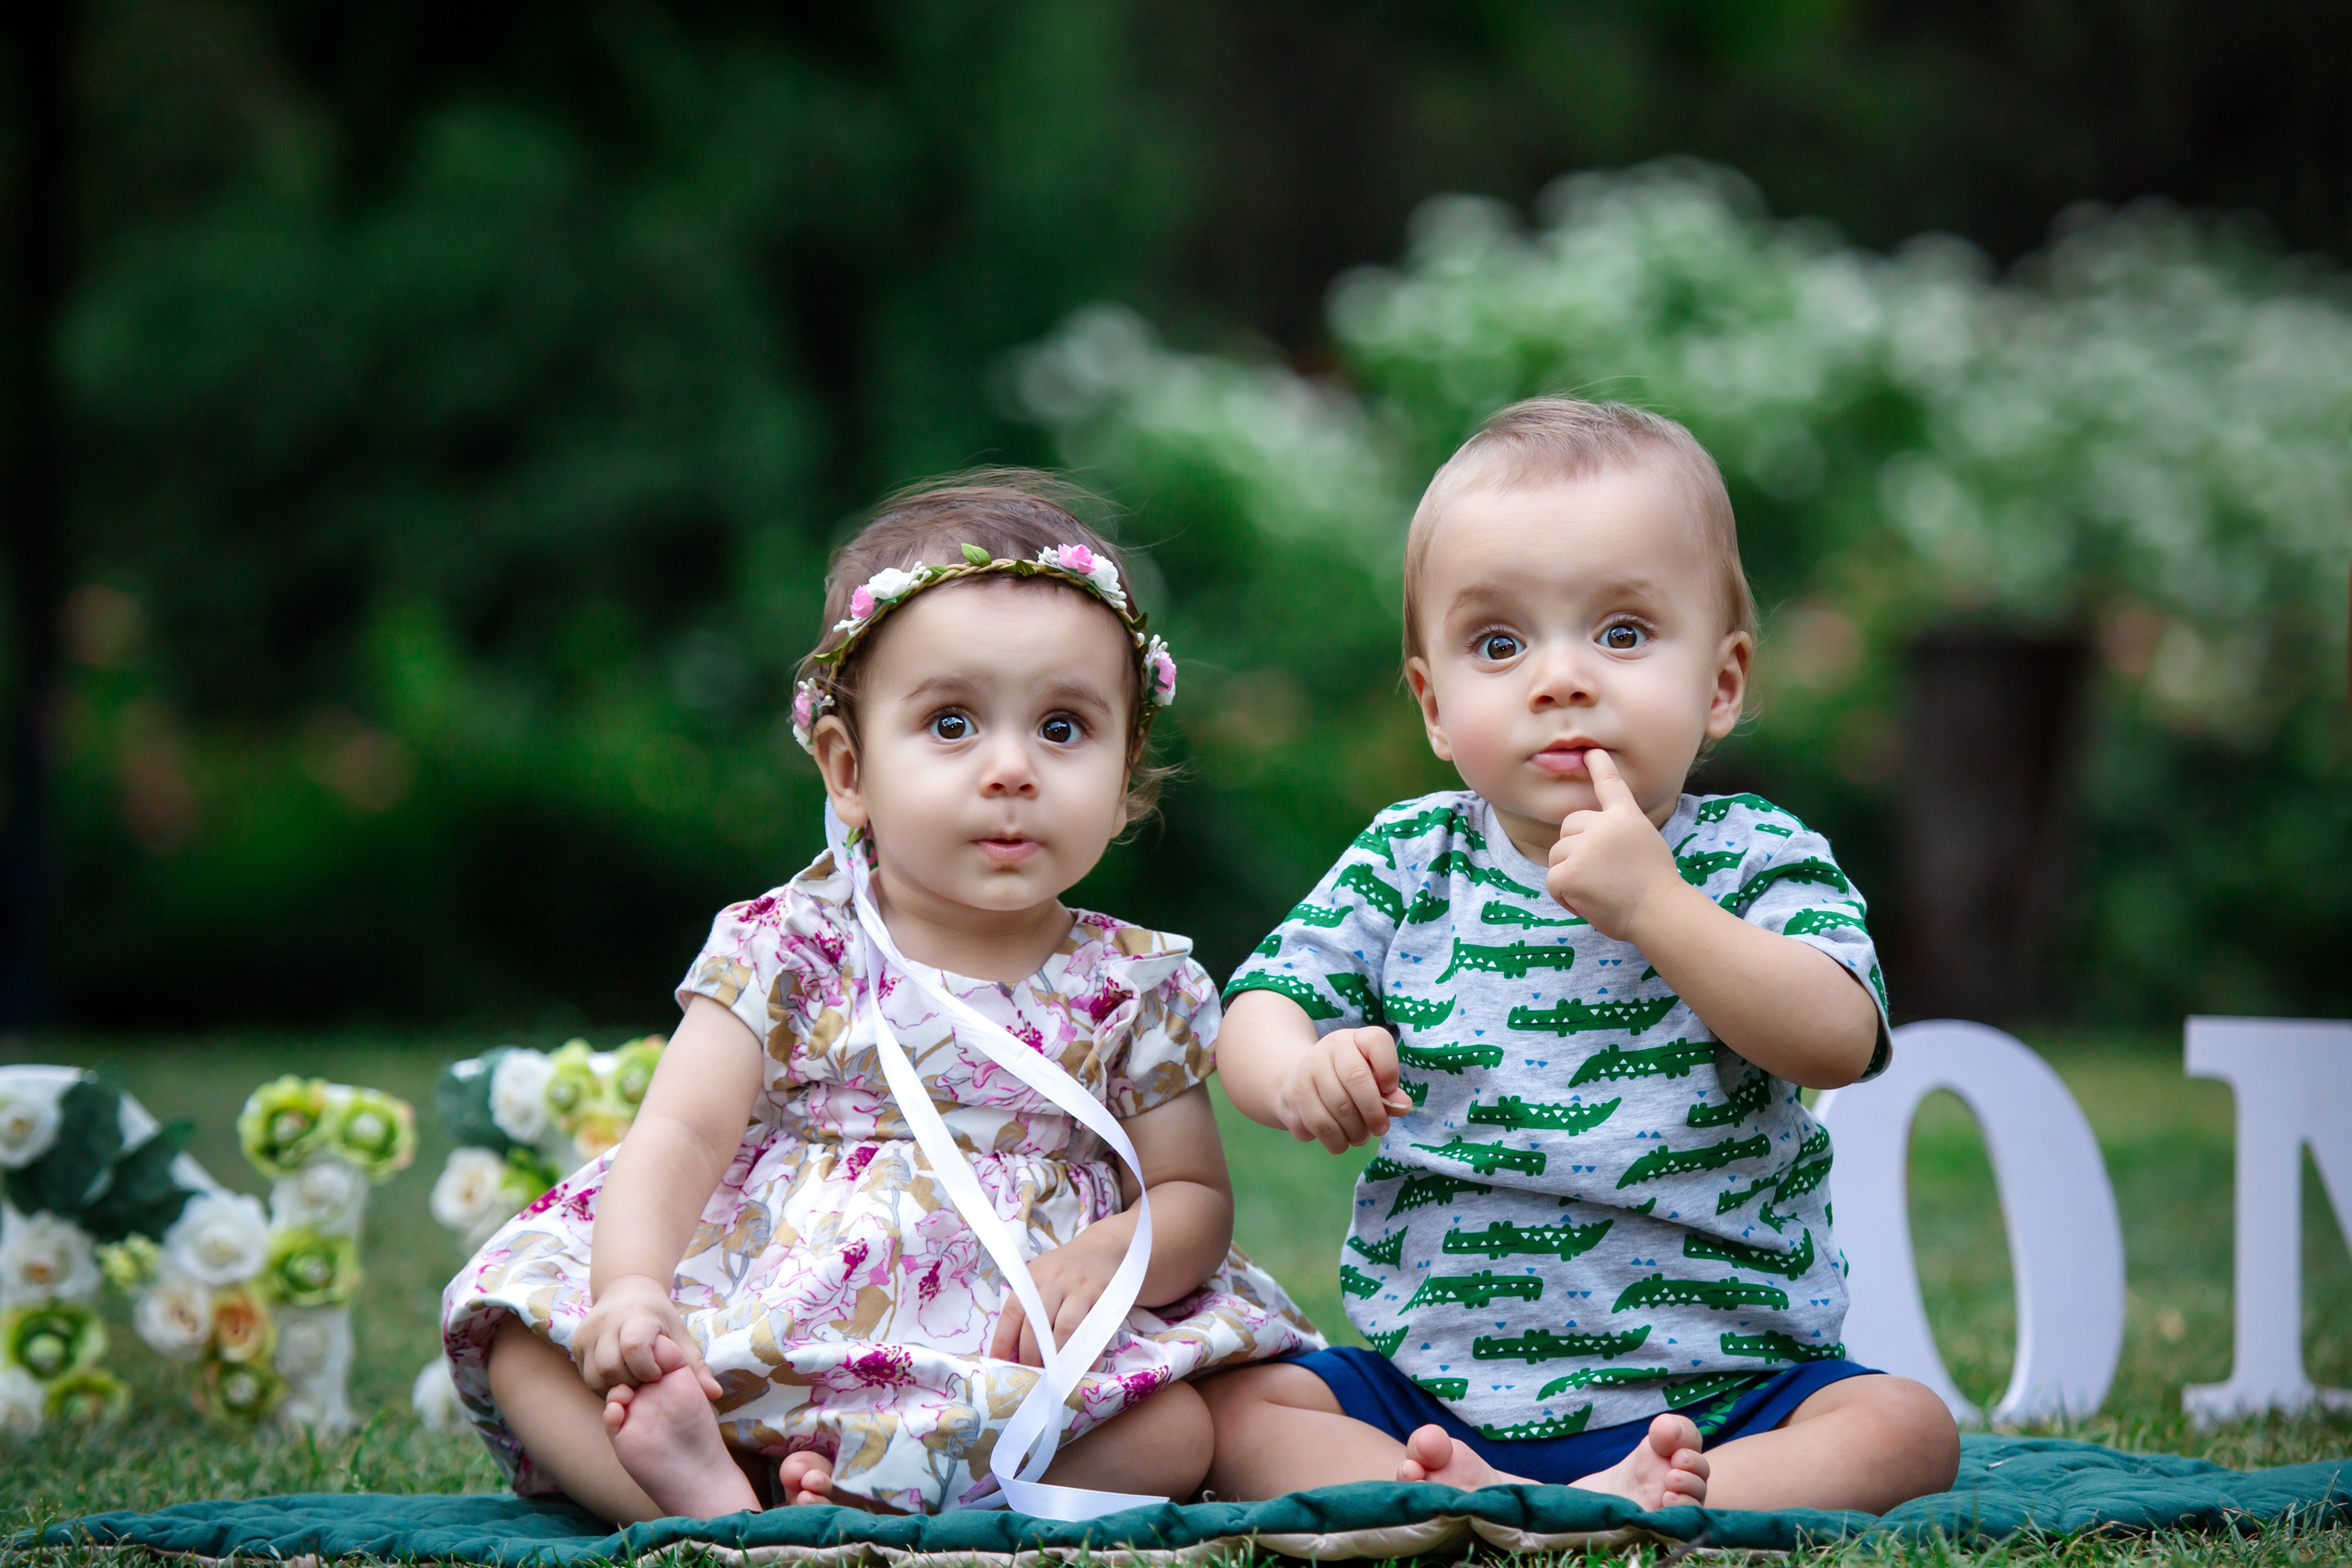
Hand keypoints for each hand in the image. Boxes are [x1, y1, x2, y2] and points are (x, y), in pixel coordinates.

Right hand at [571, 1273, 721, 1397]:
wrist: (626, 1291)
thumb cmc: (658, 1316)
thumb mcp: (679, 1334)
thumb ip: (695, 1365)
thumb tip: (715, 1394)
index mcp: (635, 1316)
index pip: (634, 1347)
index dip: (647, 1368)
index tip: (657, 1372)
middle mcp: (605, 1323)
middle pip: (611, 1368)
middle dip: (630, 1382)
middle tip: (644, 1380)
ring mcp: (586, 1334)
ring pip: (594, 1377)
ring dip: (614, 1387)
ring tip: (632, 1380)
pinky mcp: (574, 1345)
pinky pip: (586, 1376)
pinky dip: (603, 1384)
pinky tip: (619, 1378)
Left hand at [989, 1229, 1121, 1367]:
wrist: (1103, 1248)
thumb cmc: (1065, 1269)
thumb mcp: (1040, 1275)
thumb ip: (1026, 1304)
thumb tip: (1009, 1348)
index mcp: (1033, 1277)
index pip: (1012, 1313)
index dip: (1003, 1341)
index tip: (999, 1364)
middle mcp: (1055, 1281)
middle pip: (1037, 1326)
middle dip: (1031, 1356)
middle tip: (1031, 1375)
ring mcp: (1080, 1288)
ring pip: (1064, 1330)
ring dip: (1058, 1357)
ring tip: (1054, 1374)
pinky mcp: (1104, 1296)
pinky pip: (1094, 1331)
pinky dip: (1088, 1353)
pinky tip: (1083, 1366)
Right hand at [1274, 1025, 1412, 1152]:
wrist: (1297, 1079)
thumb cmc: (1344, 1080)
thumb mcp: (1368, 1078)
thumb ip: (1389, 1092)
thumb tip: (1403, 1105)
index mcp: (1353, 1039)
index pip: (1377, 1041)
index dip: (1390, 1069)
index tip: (1390, 1091)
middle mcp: (1327, 1049)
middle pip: (1356, 1080)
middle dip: (1373, 1112)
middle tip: (1380, 1130)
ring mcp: (1305, 1071)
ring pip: (1337, 1108)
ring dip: (1354, 1132)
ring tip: (1359, 1138)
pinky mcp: (1290, 1096)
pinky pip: (1317, 1126)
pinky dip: (1333, 1141)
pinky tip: (1338, 1140)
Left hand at [1545, 748, 1683, 940]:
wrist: (1659, 912)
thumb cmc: (1655, 888)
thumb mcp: (1645, 844)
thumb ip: (1619, 833)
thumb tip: (1591, 836)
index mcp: (1626, 818)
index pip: (1610, 786)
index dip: (1600, 767)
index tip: (1591, 753)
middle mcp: (1603, 826)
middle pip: (1569, 827)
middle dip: (1575, 849)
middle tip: (1600, 874)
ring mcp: (1584, 848)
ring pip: (1557, 854)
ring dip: (1569, 874)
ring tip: (1598, 890)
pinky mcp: (1570, 872)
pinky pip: (1552, 880)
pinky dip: (1563, 895)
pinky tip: (1586, 903)